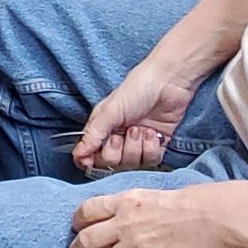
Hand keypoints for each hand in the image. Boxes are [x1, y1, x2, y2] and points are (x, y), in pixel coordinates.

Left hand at [67, 182, 247, 247]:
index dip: (77, 223)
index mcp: (126, 201)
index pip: (87, 210)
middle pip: (86, 241)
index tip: (76, 231)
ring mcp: (138, 247)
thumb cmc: (193, 203)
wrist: (217, 216)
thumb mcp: (152, 194)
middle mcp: (126, 223)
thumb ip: (131, 208)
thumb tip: (119, 221)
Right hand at [72, 58, 202, 172]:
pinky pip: (151, 161)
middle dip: (118, 152)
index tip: (92, 161)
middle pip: (112, 163)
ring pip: (132, 164)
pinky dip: (152, 149)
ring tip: (141, 129)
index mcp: (103, 128)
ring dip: (137, 148)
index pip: (90, 154)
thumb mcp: (110, 110)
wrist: (169, 83)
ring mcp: (137, 143)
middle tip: (123, 134)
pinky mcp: (156, 145)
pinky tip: (153, 132)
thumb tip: (78, 154)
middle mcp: (118, 137)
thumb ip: (94, 133)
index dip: (90, 161)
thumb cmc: (137, 89)